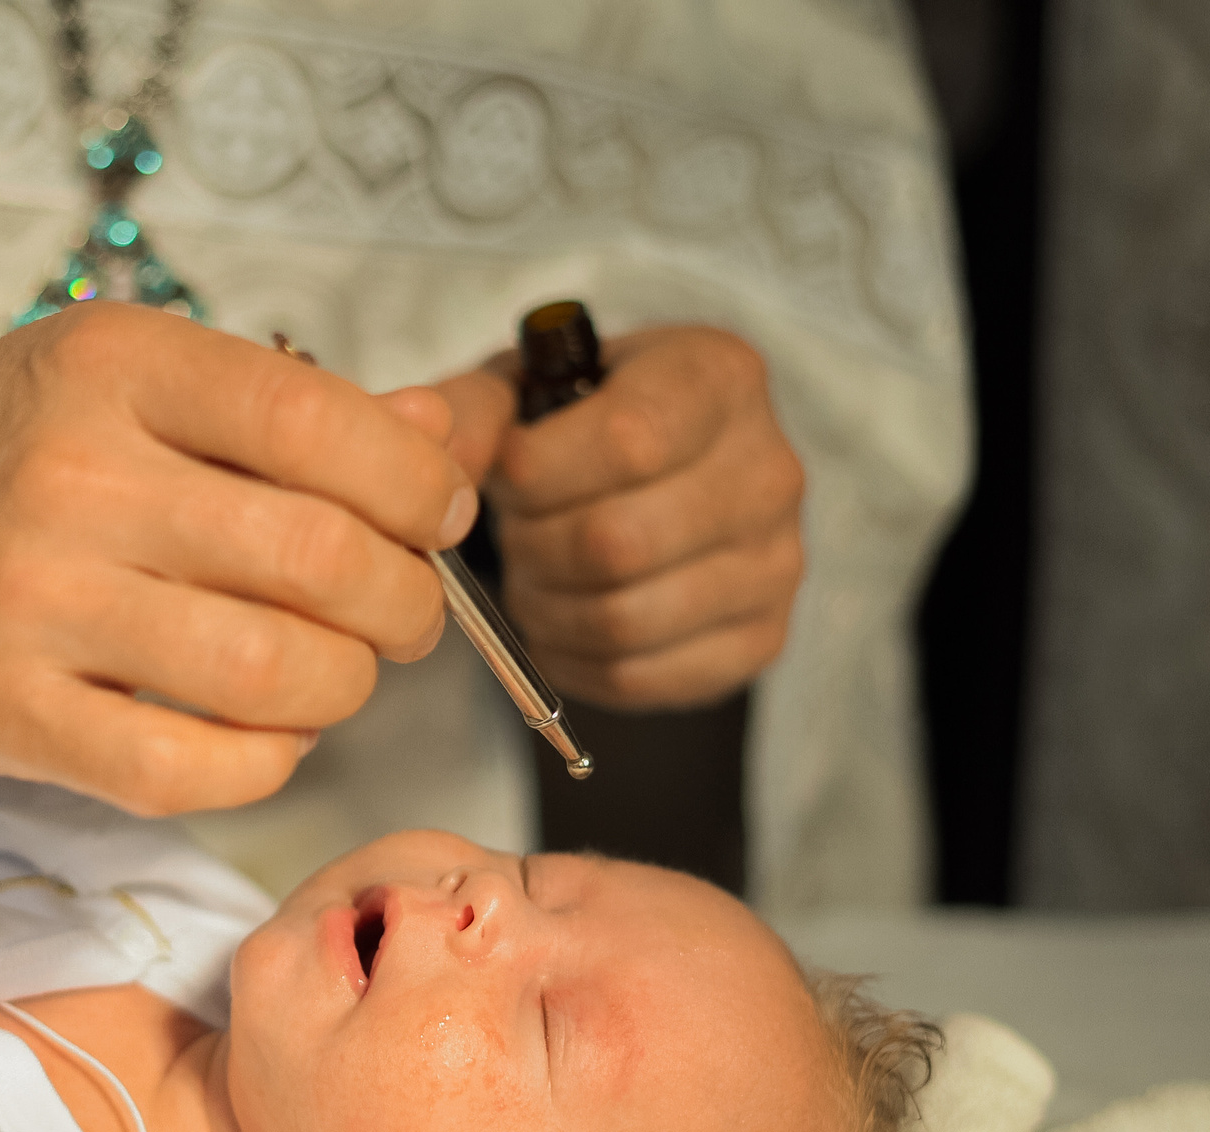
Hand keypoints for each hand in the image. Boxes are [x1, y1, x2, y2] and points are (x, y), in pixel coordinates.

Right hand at [0, 303, 473, 815]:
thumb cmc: (13, 453)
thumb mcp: (138, 386)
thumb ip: (297, 410)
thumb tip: (452, 439)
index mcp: (117, 369)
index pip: (318, 423)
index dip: (415, 485)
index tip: (435, 517)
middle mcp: (74, 478)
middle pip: (317, 559)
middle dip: (403, 604)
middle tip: (400, 616)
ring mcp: (35, 603)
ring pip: (271, 672)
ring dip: (344, 688)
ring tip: (333, 675)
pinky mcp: (10, 713)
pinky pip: (191, 771)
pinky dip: (265, 764)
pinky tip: (266, 736)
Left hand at [432, 326, 803, 710]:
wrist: (659, 479)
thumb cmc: (583, 428)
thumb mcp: (524, 389)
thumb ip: (468, 409)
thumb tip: (432, 451)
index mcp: (719, 376)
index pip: (628, 440)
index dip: (537, 474)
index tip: (508, 475)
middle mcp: (770, 469)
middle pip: (619, 542)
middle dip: (532, 548)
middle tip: (515, 535)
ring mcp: (777, 561)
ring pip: (625, 619)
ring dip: (546, 610)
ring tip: (533, 578)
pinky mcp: (762, 638)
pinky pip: (643, 677)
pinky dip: (575, 661)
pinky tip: (563, 622)